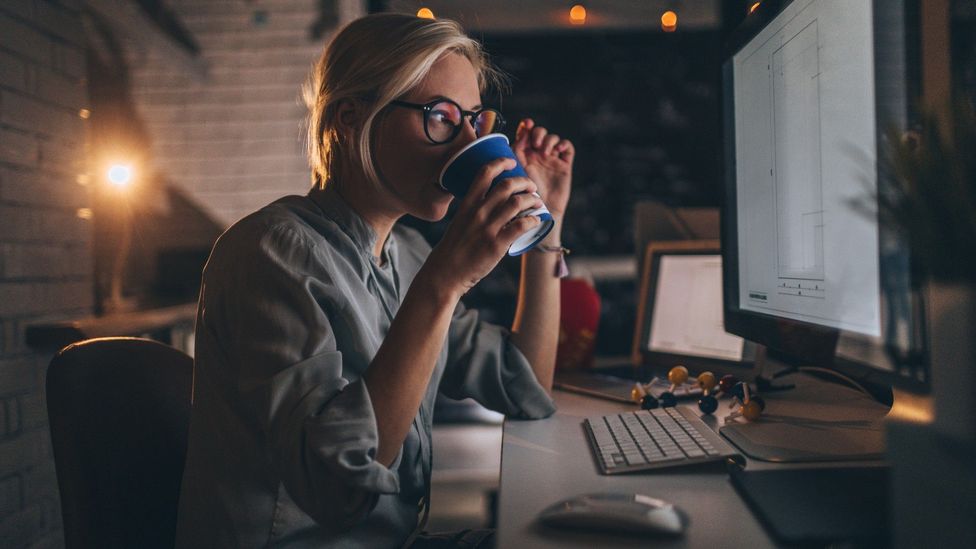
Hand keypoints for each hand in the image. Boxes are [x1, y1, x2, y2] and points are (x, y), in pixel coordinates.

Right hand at [424, 158, 543, 295]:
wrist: (446, 273)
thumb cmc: (454, 247)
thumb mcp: (460, 221)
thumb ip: (475, 210)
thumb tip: (495, 203)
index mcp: (468, 204)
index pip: (485, 173)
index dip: (501, 162)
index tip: (512, 162)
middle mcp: (478, 212)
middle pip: (507, 185)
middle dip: (524, 181)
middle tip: (531, 187)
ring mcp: (488, 228)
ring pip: (517, 203)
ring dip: (532, 199)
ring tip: (537, 202)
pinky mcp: (497, 244)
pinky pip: (521, 226)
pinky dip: (533, 220)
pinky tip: (536, 221)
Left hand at [512, 119, 573, 215]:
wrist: (539, 213)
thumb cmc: (522, 197)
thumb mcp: (515, 172)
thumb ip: (514, 154)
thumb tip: (517, 135)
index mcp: (523, 155)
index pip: (526, 133)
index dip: (527, 126)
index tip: (526, 124)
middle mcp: (537, 156)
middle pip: (540, 132)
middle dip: (538, 133)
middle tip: (535, 144)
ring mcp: (552, 160)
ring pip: (553, 138)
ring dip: (549, 140)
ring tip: (544, 152)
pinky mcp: (564, 165)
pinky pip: (567, 147)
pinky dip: (563, 144)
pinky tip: (557, 150)